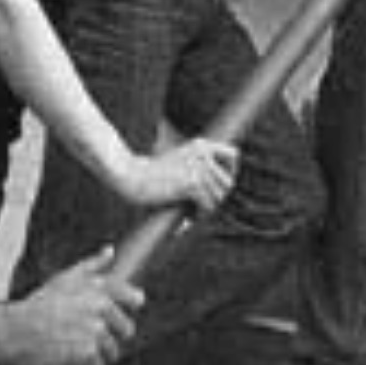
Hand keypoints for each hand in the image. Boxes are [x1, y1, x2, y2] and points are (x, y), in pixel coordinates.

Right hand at [6, 245, 141, 364]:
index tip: (118, 315)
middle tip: (90, 337)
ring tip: (76, 349)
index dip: (128, 308)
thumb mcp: (66, 276)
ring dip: (99, 353)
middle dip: (112, 335)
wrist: (15, 331)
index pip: (135, 299)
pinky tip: (72, 360)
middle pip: (127, 330)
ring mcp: (96, 333)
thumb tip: (110, 251)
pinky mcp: (87, 355)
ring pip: (113, 351)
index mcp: (101, 289)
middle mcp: (102, 310)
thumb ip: (92, 264)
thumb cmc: (39, 303)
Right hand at [118, 138, 237, 212]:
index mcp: (201, 145)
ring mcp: (198, 168)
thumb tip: (216, 192)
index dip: (231, 172)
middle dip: (218, 197)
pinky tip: (186, 219)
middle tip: (202, 206)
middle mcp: (203, 153)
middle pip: (229, 182)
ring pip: (219, 197)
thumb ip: (196, 169)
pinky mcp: (191, 183)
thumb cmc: (151, 174)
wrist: (131, 175)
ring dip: (207, 209)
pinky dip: (198, 216)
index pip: (234, 154)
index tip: (220, 186)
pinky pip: (208, 206)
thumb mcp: (177, 162)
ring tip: (192, 215)